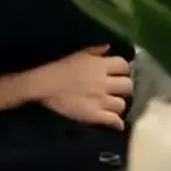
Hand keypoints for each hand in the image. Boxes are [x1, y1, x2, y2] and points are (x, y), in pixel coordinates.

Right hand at [0, 45, 131, 129]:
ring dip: (117, 104)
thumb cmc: (58, 67)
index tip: (117, 73)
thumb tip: (109, 47)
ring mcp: (101, 100)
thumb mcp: (77, 54)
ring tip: (110, 105)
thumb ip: (95, 51)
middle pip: (128, 85)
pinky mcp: (95, 115)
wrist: (43, 84)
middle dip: (123, 87)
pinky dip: (117, 122)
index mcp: (100, 65)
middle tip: (115, 90)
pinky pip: (114, 120)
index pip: (124, 65)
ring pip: (122, 104)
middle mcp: (105, 82)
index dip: (122, 70)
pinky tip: (115, 123)